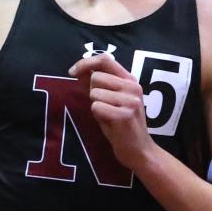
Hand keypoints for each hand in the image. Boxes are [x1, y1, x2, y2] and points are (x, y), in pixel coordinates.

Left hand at [68, 52, 153, 171]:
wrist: (139, 151)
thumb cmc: (122, 127)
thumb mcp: (110, 101)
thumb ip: (97, 85)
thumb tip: (79, 70)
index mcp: (130, 80)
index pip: (105, 59)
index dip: (85, 63)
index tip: (72, 72)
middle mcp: (133, 87)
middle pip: (96, 77)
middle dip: (92, 92)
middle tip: (104, 107)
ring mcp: (130, 100)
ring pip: (94, 93)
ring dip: (96, 106)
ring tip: (108, 116)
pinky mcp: (125, 115)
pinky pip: (96, 107)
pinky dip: (98, 116)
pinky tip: (110, 124)